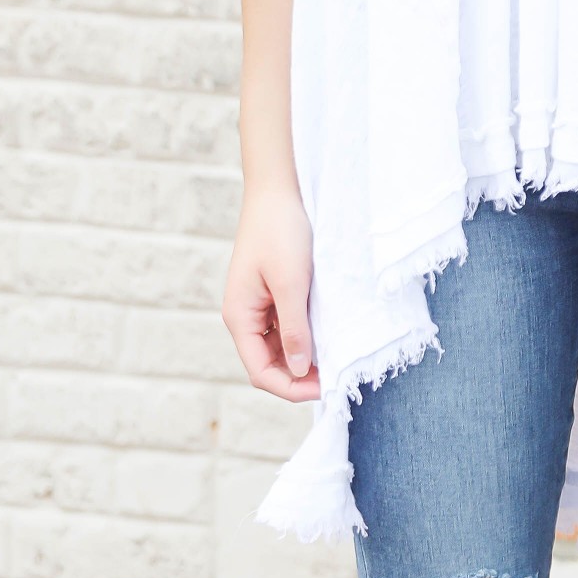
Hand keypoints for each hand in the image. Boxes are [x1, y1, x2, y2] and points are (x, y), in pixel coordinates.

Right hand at [224, 184, 320, 400]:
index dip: (292, 388)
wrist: (279, 189)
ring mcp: (259, 306)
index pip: (261, 372)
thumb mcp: (291, 283)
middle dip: (300, 377)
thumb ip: (295, 329)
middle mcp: (246, 316)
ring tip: (337, 359)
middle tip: (337, 377)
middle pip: (270, 364)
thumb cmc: (280, 231)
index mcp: (240, 317)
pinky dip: (307, 337)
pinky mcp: (274, 295)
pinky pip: (288, 328)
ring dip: (305, 358)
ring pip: (281, 348)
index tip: (326, 388)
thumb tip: (300, 370)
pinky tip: (329, 336)